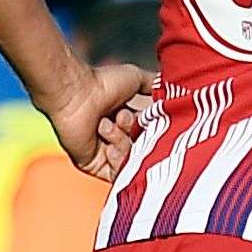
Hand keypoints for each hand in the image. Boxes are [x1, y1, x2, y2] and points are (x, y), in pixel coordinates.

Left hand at [50, 61, 153, 180]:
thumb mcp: (136, 79)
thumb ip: (156, 86)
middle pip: (142, 149)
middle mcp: (116, 138)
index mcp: (125, 122)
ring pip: (130, 160)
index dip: (157, 129)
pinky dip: (116, 157)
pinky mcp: (92, 165)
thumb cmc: (102, 83)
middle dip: (140, 136)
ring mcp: (103, 153)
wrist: (76, 93)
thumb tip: (176, 93)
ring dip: (122, 141)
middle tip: (125, 118)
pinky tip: (106, 140)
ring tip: (107, 123)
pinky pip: (115, 172)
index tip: (157, 118)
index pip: (151, 134)